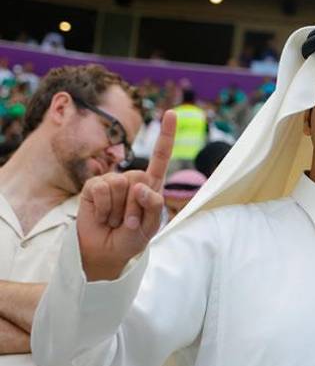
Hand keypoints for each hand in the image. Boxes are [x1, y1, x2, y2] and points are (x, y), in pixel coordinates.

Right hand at [78, 112, 175, 281]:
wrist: (105, 251)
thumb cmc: (130, 238)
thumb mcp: (150, 226)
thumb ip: (152, 206)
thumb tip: (140, 186)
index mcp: (151, 186)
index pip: (160, 157)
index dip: (165, 135)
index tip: (170, 113)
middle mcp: (132, 179)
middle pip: (140, 180)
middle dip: (135, 206)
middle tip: (127, 221)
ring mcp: (112, 181)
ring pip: (120, 186)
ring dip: (118, 210)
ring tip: (114, 219)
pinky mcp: (92, 186)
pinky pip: (101, 190)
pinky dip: (102, 208)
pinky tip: (101, 216)